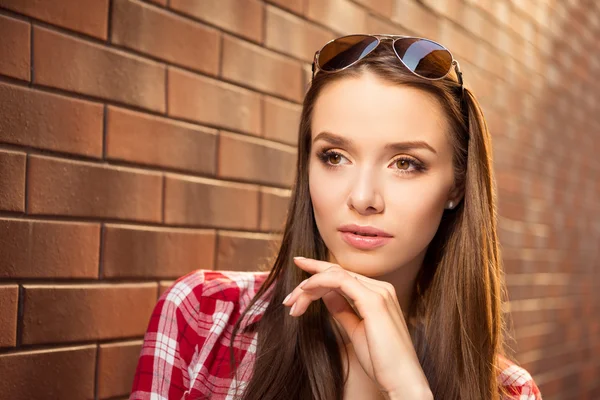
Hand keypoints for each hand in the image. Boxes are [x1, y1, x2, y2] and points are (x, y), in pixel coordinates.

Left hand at [283, 257, 432, 398]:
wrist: (402, 381)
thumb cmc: (382, 362)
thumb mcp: (356, 331)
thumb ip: (343, 310)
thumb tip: (326, 296)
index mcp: (379, 294)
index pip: (343, 277)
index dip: (318, 274)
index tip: (298, 279)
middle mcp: (381, 288)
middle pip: (336, 274)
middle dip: (308, 282)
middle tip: (288, 299)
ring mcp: (379, 292)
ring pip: (335, 275)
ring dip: (309, 286)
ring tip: (292, 303)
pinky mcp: (374, 301)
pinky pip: (340, 281)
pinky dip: (319, 283)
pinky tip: (305, 292)